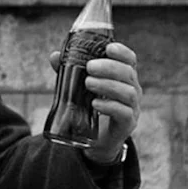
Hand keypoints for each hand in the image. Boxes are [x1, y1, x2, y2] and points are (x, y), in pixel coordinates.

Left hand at [49, 42, 141, 162]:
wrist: (95, 140)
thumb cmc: (89, 107)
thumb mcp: (79, 87)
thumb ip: (69, 71)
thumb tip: (55, 56)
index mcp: (122, 77)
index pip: (129, 60)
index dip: (122, 52)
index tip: (108, 48)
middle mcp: (132, 90)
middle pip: (128, 74)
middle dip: (109, 68)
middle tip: (89, 67)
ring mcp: (132, 108)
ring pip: (128, 93)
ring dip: (107, 85)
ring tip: (88, 83)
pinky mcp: (127, 124)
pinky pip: (124, 113)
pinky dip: (109, 106)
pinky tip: (95, 103)